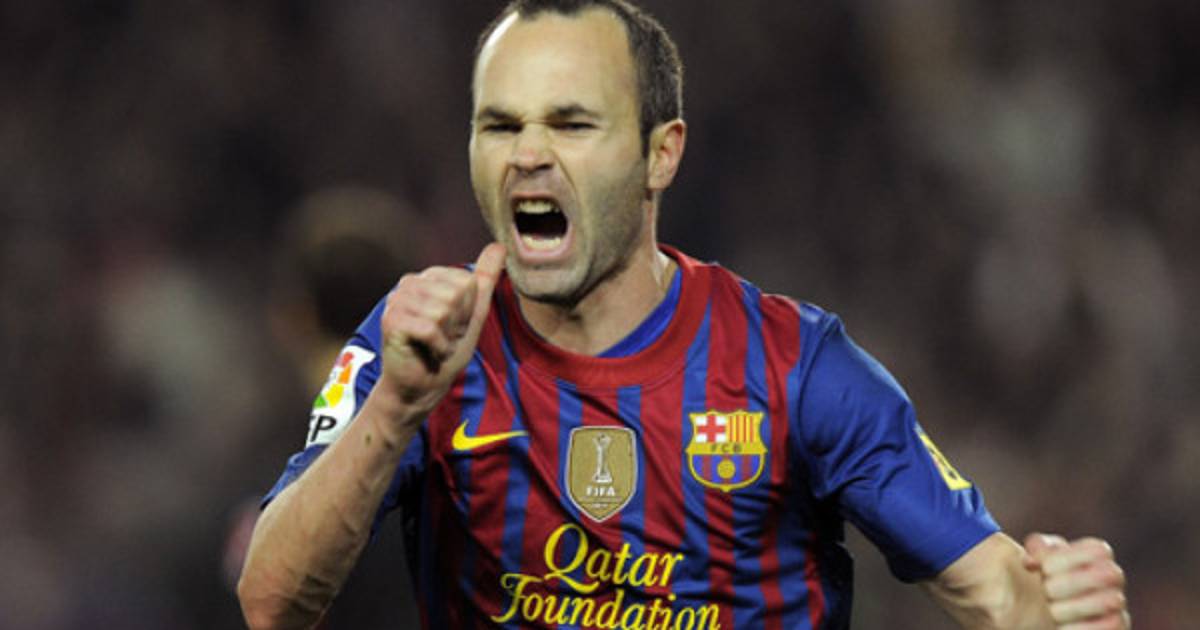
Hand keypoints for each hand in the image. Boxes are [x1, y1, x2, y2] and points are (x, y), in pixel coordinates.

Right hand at [378, 242, 505, 413]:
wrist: (421, 387)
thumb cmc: (445, 351)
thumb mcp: (473, 313)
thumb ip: (485, 279)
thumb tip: (499, 246)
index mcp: (428, 278)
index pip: (467, 281)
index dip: (468, 310)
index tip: (455, 326)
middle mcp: (409, 283)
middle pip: (456, 293)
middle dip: (458, 323)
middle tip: (444, 338)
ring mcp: (397, 300)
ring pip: (443, 309)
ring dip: (447, 336)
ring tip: (436, 345)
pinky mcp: (392, 320)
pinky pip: (430, 327)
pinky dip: (438, 346)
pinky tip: (430, 352)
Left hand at [1023, 533, 1129, 628]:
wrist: (1050, 607)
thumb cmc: (1046, 574)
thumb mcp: (1039, 557)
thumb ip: (1036, 551)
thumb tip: (1030, 562)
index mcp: (1097, 554)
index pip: (1098, 551)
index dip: (1067, 559)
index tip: (1044, 568)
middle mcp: (1113, 576)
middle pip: (1104, 575)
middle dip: (1069, 584)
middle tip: (1047, 591)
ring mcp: (1118, 601)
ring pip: (1111, 602)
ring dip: (1074, 608)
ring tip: (1053, 611)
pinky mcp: (1118, 625)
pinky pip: (1112, 626)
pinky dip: (1082, 628)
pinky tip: (1062, 627)